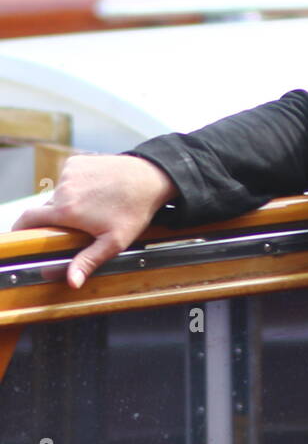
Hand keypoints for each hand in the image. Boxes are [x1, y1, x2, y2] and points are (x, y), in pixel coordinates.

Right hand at [12, 154, 177, 288]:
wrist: (150, 177)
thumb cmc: (134, 210)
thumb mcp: (114, 241)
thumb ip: (88, 261)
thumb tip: (71, 282)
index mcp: (66, 210)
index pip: (27, 219)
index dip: (20, 229)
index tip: (22, 236)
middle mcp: (63, 189)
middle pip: (46, 208)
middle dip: (55, 219)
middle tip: (76, 226)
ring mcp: (69, 172)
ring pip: (58, 193)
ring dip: (68, 202)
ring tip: (93, 207)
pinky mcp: (76, 161)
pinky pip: (68, 178)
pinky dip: (76, 186)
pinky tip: (96, 190)